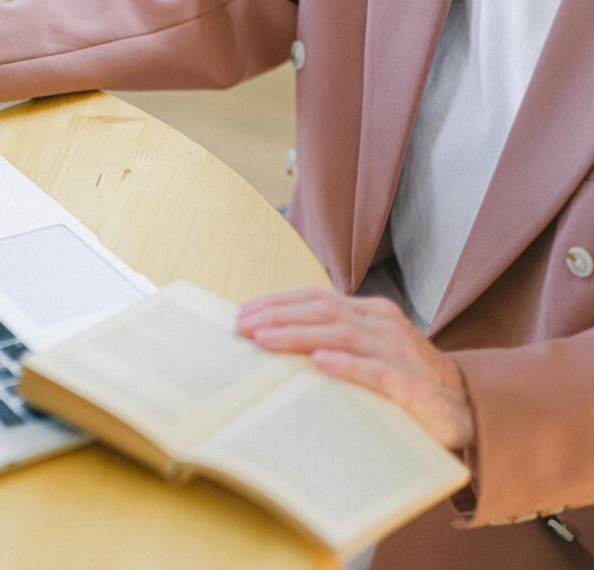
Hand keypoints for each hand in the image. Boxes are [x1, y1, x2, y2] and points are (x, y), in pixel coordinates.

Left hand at [235, 289, 475, 450]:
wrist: (470, 413)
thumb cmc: (408, 385)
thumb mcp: (368, 356)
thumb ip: (332, 345)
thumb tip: (273, 345)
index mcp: (372, 314)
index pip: (316, 299)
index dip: (277, 304)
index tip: (242, 314)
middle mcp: (385, 325)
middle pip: (323, 311)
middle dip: (277, 316)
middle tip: (241, 327)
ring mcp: (401, 352)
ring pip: (343, 335)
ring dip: (299, 336)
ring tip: (265, 340)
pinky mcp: (414, 385)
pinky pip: (376, 371)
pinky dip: (346, 365)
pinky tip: (319, 363)